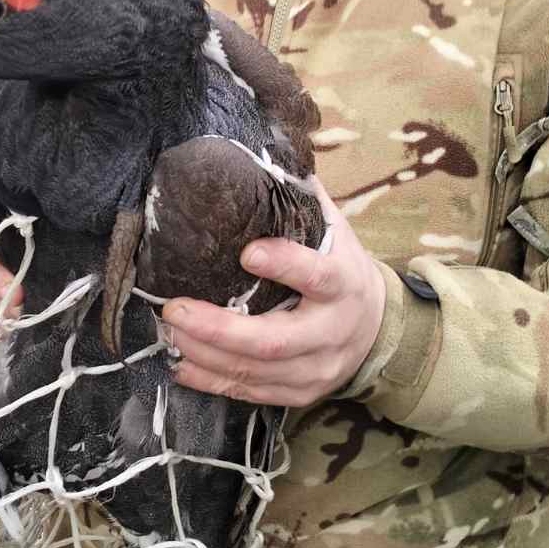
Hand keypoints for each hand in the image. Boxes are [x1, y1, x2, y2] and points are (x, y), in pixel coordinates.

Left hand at [162, 183, 386, 407]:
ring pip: (256, 371)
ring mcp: (316, 369)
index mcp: (343, 284)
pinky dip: (211, 381)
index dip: (284, 265)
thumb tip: (265, 154)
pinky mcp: (300, 393)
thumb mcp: (336, 233)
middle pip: (274, 340)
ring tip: (169, 330)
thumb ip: (303, 200)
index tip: (247, 253)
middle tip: (175, 308)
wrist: (378, 330)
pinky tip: (180, 364)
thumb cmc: (343, 272)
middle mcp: (331, 332)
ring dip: (205, 354)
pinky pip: (251, 392)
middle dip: (219, 329)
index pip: (317, 276)